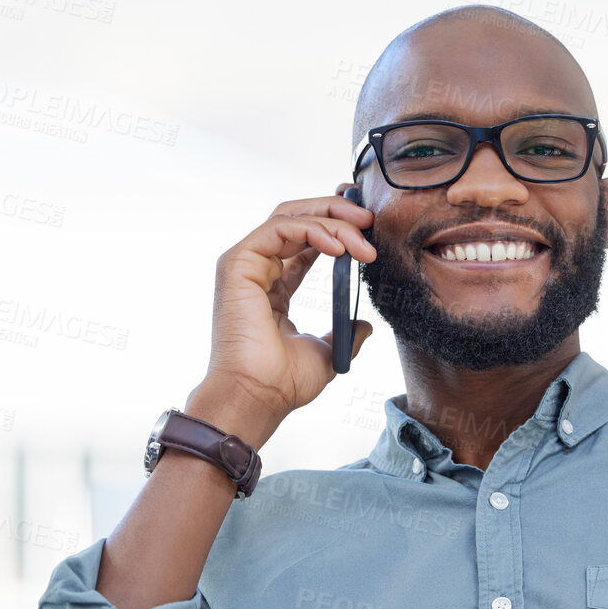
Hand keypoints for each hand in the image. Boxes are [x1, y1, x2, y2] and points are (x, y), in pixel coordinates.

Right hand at [203, 186, 377, 419]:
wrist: (258, 397)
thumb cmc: (282, 382)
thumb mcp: (327, 352)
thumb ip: (344, 332)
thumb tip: (366, 325)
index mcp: (274, 286)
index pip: (305, 240)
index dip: (335, 225)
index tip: (368, 227)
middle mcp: (258, 269)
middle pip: (297, 218)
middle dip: (336, 212)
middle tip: (370, 219)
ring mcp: (245, 264)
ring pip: (290, 217)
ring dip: (332, 222)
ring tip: (363, 241)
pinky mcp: (237, 263)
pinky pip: (279, 229)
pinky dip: (312, 231)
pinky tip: (340, 248)